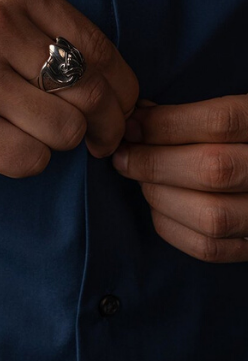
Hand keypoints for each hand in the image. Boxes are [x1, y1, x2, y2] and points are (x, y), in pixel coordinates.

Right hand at [0, 0, 138, 176]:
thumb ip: (34, 23)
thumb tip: (94, 78)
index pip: (99, 47)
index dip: (122, 88)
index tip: (117, 109)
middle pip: (91, 92)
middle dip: (102, 125)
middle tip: (94, 140)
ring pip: (64, 129)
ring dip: (56, 142)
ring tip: (29, 136)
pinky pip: (28, 158)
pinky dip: (27, 161)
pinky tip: (3, 148)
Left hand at [111, 96, 247, 262]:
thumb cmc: (235, 138)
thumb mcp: (231, 112)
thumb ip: (191, 113)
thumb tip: (137, 119)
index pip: (220, 122)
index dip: (165, 124)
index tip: (131, 126)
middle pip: (213, 171)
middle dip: (153, 163)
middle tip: (124, 155)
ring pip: (210, 216)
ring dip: (159, 195)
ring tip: (143, 179)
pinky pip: (208, 248)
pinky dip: (170, 225)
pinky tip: (159, 205)